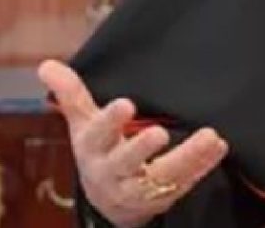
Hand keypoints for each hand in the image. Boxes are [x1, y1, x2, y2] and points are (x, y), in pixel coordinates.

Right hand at [38, 59, 228, 227]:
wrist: (109, 200)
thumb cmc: (99, 150)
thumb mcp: (83, 124)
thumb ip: (71, 95)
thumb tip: (46, 65)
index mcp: (93, 149)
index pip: (97, 135)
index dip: (110, 121)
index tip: (126, 104)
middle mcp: (113, 172)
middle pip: (126, 162)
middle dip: (140, 149)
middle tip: (159, 132)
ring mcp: (138, 188)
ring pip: (161, 177)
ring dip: (187, 157)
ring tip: (210, 137)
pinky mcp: (163, 197)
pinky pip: (184, 184)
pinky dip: (203, 166)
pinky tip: (218, 147)